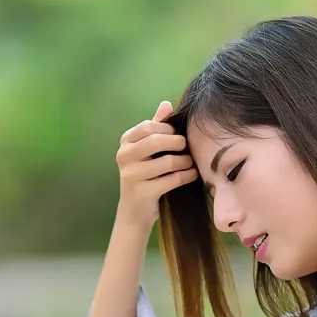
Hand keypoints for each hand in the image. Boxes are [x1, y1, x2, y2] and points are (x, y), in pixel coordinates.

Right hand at [115, 100, 197, 230]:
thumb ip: (156, 128)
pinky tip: (192, 175)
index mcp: (125, 142)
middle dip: (178, 142)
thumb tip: (166, 104)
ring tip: (191, 163)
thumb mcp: (147, 151)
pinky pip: (172, 179)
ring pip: (167, 161)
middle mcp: (123, 156)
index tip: (179, 136)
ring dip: (185, 161)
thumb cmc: (145, 176)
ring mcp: (130, 175)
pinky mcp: (142, 192)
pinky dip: (187, 175)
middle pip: (156, 141)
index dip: (169, 129)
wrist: (134, 211)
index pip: (149, 126)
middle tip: (187, 148)